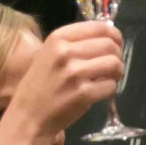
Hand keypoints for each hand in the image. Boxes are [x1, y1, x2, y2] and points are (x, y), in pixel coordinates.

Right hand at [5, 19, 126, 136]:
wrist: (28, 118)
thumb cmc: (41, 86)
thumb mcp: (50, 55)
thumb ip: (75, 44)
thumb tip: (110, 36)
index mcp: (57, 38)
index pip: (100, 27)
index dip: (114, 36)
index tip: (115, 45)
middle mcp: (65, 52)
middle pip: (110, 45)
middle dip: (117, 55)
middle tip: (112, 66)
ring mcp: (74, 73)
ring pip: (114, 63)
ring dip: (116, 72)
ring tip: (107, 78)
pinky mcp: (83, 93)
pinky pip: (110, 86)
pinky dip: (109, 90)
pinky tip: (98, 93)